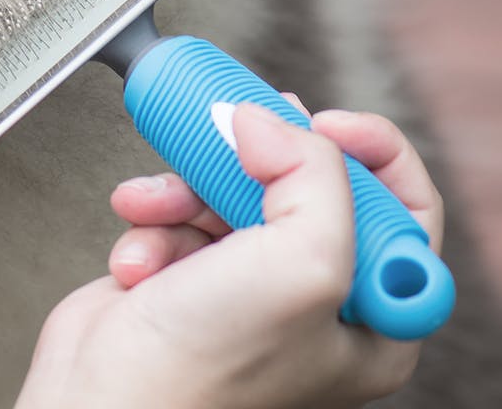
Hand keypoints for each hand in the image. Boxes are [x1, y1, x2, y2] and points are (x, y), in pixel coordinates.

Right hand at [16, 99, 443, 408]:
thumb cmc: (201, 377)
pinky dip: (153, 222)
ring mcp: (249, 295)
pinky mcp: (188, 283)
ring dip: (187, 191)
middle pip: (312, 187)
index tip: (321, 121)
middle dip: (262, 158)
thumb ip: (314, 175)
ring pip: (234, 193)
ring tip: (159, 209)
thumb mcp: (300, 263)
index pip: (405, 209)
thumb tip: (272, 121)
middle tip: (237, 131)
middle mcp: (317, 308)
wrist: (96, 407)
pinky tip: (136, 256)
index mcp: (374, 320)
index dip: (371, 153)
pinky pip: (181, 217)